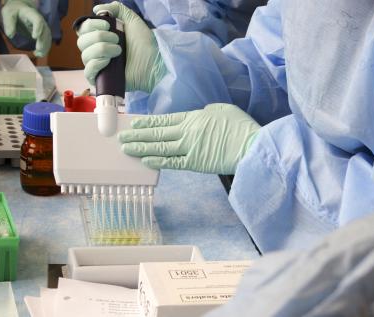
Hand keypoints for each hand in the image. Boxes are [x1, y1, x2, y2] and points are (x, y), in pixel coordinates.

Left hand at [2, 0, 51, 56]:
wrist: (20, 8)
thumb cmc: (14, 11)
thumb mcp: (8, 13)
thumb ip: (9, 23)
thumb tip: (10, 35)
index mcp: (31, 14)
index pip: (37, 20)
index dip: (38, 28)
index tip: (34, 37)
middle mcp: (40, 20)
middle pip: (45, 30)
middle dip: (43, 41)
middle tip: (38, 49)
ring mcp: (42, 27)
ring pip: (48, 37)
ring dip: (45, 47)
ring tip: (38, 54)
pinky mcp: (42, 33)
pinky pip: (46, 41)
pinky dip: (44, 49)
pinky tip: (38, 54)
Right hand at [76, 1, 166, 91]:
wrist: (152, 63)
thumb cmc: (144, 43)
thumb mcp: (131, 19)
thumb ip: (116, 8)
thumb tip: (96, 9)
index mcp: (100, 37)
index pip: (83, 29)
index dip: (91, 25)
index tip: (108, 25)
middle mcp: (96, 51)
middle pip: (81, 42)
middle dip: (99, 37)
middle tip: (117, 40)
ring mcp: (98, 66)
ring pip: (85, 55)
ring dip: (102, 49)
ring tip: (119, 52)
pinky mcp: (100, 80)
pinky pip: (88, 71)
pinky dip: (96, 63)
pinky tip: (109, 62)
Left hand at [118, 104, 260, 174]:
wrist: (252, 145)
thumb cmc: (241, 127)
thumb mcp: (223, 110)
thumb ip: (207, 112)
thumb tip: (199, 115)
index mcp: (193, 117)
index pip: (165, 120)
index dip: (148, 122)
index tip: (134, 123)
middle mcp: (187, 132)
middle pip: (157, 133)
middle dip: (137, 135)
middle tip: (121, 137)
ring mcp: (189, 148)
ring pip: (160, 147)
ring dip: (141, 148)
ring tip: (126, 148)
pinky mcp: (194, 163)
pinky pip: (171, 162)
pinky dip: (157, 161)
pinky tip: (144, 160)